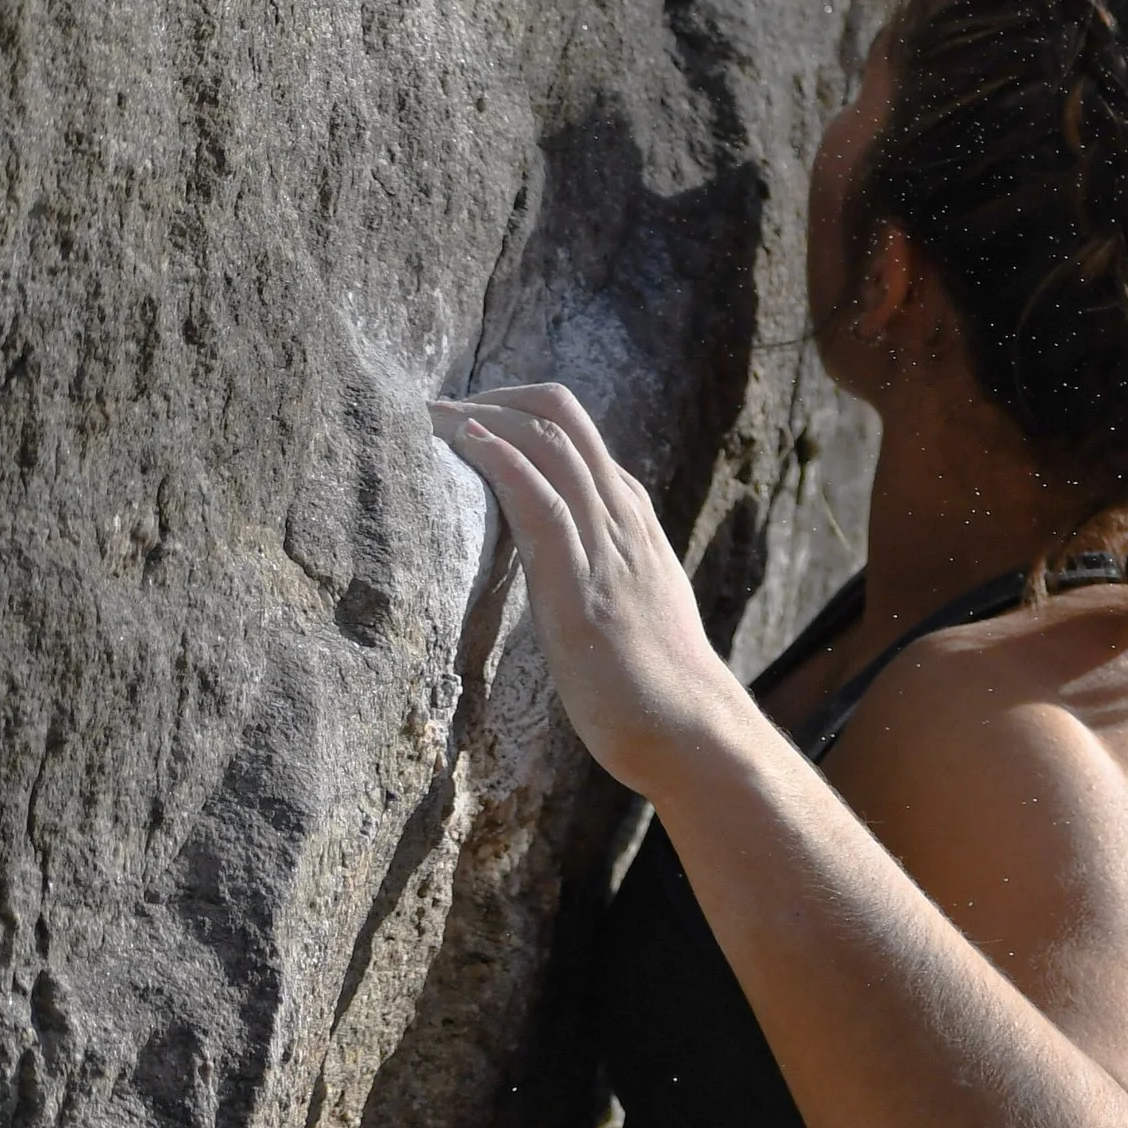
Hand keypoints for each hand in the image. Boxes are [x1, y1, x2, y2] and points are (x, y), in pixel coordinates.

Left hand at [430, 384, 740, 795]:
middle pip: (564, 416)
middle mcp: (622, 519)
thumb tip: (558, 572)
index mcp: (633, 522)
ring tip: (435, 416)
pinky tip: (466, 445)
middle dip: (496, 397)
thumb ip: (603, 576)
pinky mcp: (581, 587)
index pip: (580, 436)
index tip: (470, 420)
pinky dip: (501, 460)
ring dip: (484, 418)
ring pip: (550, 444)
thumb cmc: (656, 687)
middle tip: (441, 410)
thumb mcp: (633, 609)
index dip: (520, 413)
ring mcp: (606, 548)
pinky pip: (541, 500)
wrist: (692, 731)